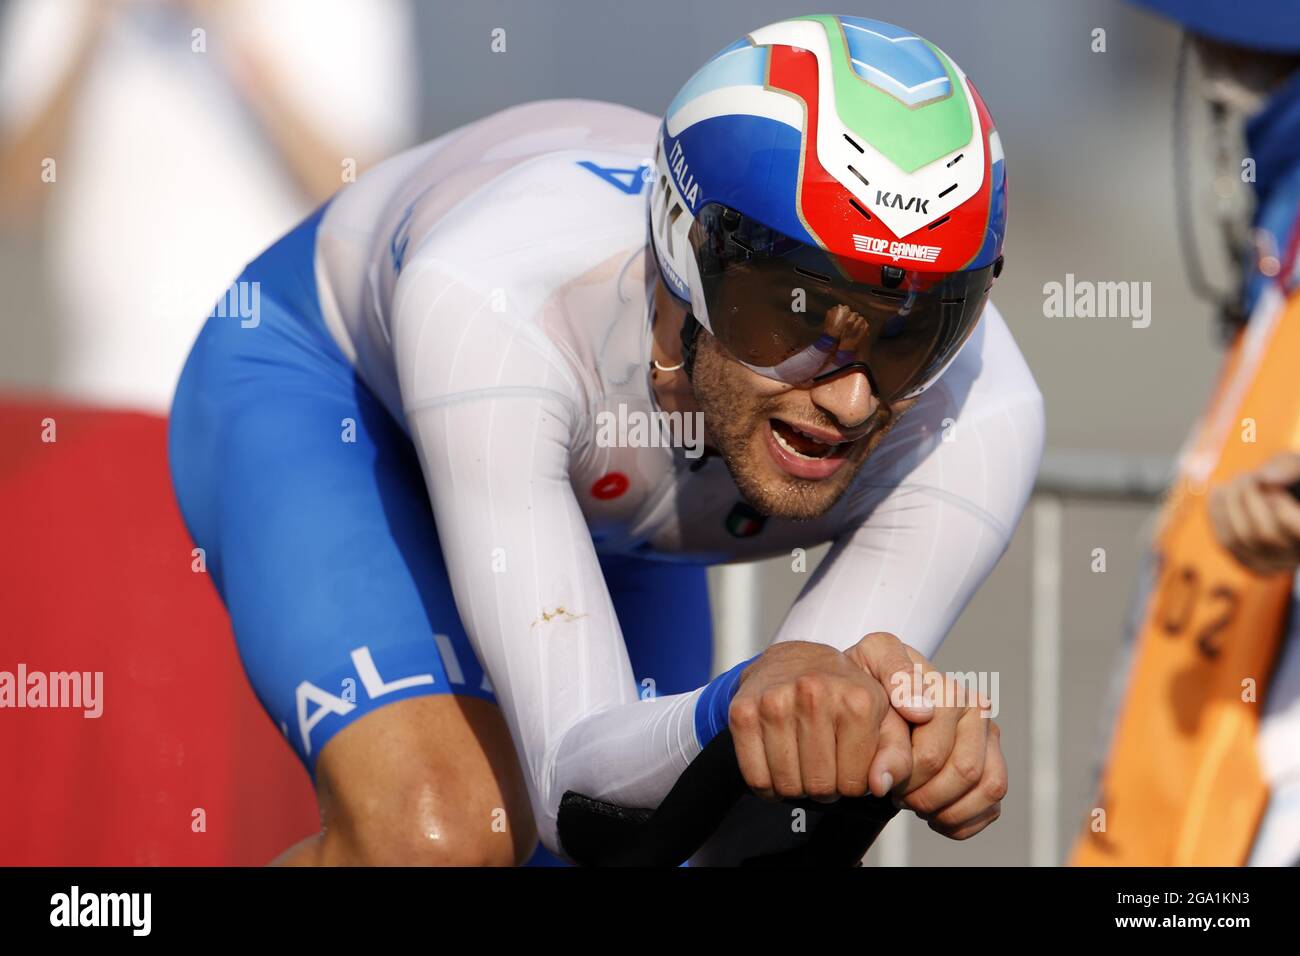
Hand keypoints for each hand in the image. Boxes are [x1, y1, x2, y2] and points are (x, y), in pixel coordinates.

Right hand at [728, 635, 920, 802]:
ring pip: (788, 786)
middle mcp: (814, 693)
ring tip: (803, 760)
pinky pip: (756, 779)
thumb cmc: (844, 692)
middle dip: (825, 785)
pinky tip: (778, 762)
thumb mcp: (886, 715)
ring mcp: (774, 701)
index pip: (857, 783)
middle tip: (824, 760)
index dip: (854, 781)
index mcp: (857, 697)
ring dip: (796, 784)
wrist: (792, 659)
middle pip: (821, 786)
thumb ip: (898, 753)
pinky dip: (767, 784)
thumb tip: (880, 785)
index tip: (848, 759)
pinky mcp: (742, 711)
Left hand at [887, 647, 1006, 839]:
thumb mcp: (872, 658)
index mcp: (952, 692)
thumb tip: (922, 712)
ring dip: (947, 809)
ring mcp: (989, 742)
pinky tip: (932, 814)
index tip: (882, 774)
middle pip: (966, 772)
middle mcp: (978, 713)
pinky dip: (961, 822)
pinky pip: (992, 807)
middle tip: (896, 794)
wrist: (872, 692)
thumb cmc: (871, 677)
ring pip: (989, 788)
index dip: (906, 772)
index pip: (935, 751)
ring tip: (915, 804)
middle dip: (925, 794)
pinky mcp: (991, 768)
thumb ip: (894, 674)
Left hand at [1208, 451, 1299, 574]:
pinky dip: (1217, 513)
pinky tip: (1218, 490)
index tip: (1274, 485)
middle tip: (1246, 474)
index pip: (1298, 532)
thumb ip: (1289, 468)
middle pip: (1264, 535)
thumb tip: (1265, 478)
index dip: (1283, 510)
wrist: (1286, 497)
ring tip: (1235, 480)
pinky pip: (1225, 542)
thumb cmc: (1296, 479)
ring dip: (1230, 504)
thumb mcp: (1298, 467)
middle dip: (1248, 498)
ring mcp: (1271, 564)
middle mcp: (1294, 556)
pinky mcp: (1248, 562)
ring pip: (1240, 540)